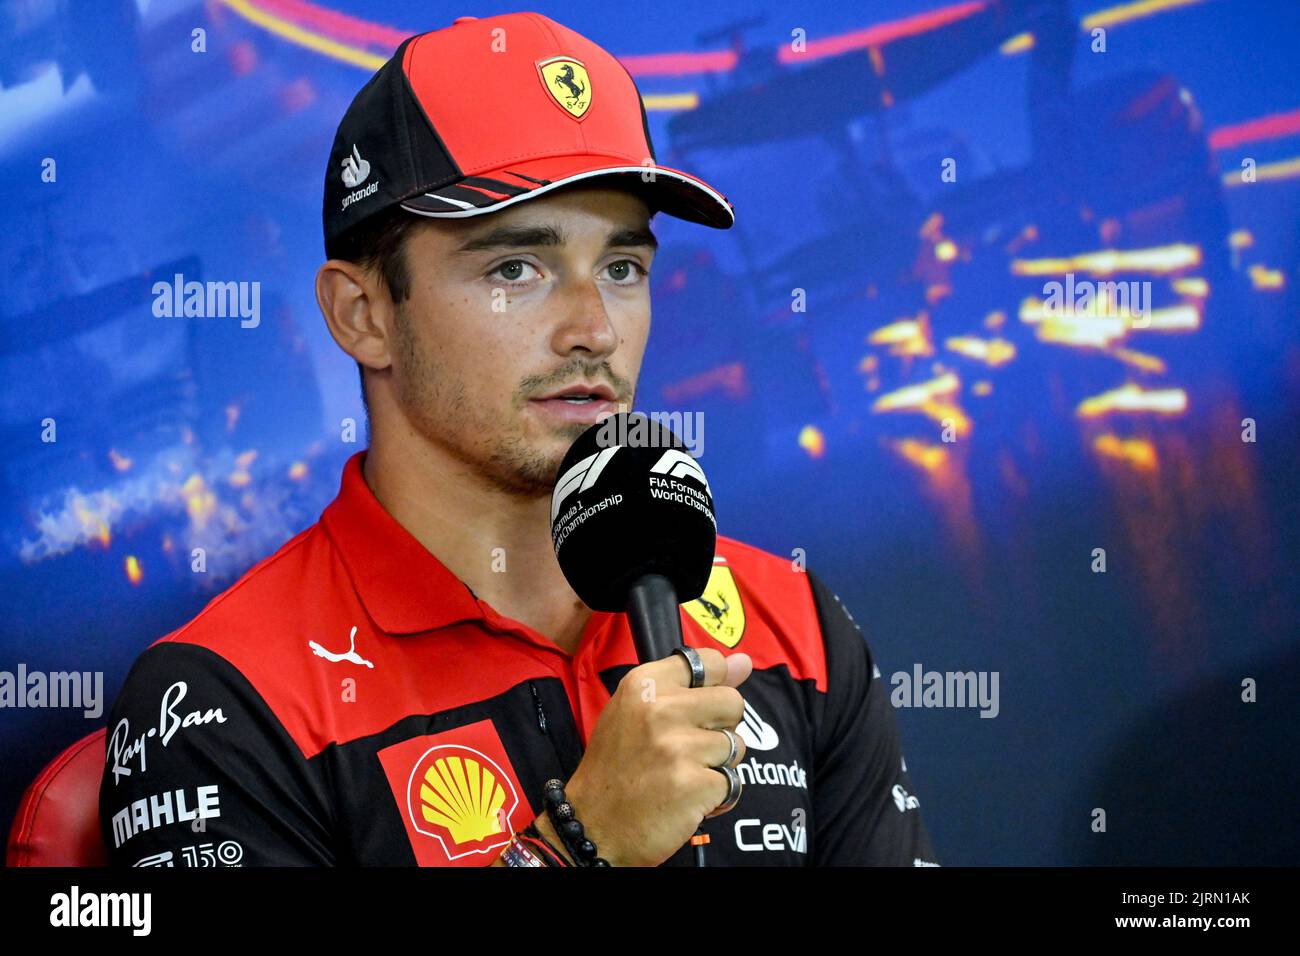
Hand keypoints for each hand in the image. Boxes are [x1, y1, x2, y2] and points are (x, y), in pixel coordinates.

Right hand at [559, 647, 751, 866]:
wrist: (591, 825)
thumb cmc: (615, 767)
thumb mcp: (635, 711)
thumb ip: (689, 683)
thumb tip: (743, 662)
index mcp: (645, 683)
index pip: (710, 663)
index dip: (714, 686)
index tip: (699, 705)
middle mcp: (662, 709)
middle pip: (733, 702)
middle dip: (720, 727)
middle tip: (687, 748)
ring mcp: (680, 747)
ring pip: (736, 745)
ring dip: (717, 764)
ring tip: (682, 774)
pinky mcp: (696, 784)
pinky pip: (732, 782)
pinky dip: (715, 796)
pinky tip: (686, 798)